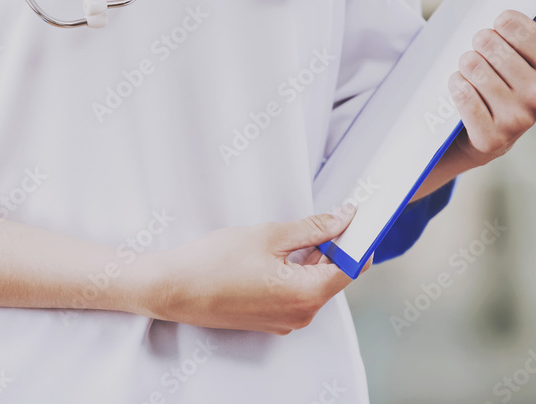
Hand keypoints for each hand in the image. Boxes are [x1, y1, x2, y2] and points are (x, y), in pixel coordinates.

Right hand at [139, 205, 365, 334]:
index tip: (361, 218)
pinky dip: (298, 272)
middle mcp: (301, 315)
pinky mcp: (272, 320)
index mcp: (306, 294)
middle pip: (334, 276)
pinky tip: (282, 252)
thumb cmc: (215, 262)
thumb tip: (344, 219)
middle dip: (336, 246)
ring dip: (314, 258)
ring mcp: (286, 321)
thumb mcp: (270, 235)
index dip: (359, 240)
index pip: (352, 268)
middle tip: (330, 215)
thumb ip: (313, 228)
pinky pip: (297, 294)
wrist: (174, 288)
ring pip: (315, 284)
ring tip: (298, 232)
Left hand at [449, 2, 535, 166]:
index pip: (510, 23)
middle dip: (479, 45)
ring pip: (471, 65)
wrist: (491, 133)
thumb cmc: (513, 80)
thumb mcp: (535, 53)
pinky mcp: (491, 137)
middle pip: (487, 42)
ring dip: (465, 66)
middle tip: (484, 56)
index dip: (499, 23)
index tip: (500, 31)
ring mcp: (518, 119)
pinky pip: (461, 92)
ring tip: (474, 74)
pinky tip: (465, 89)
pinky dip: (456, 85)